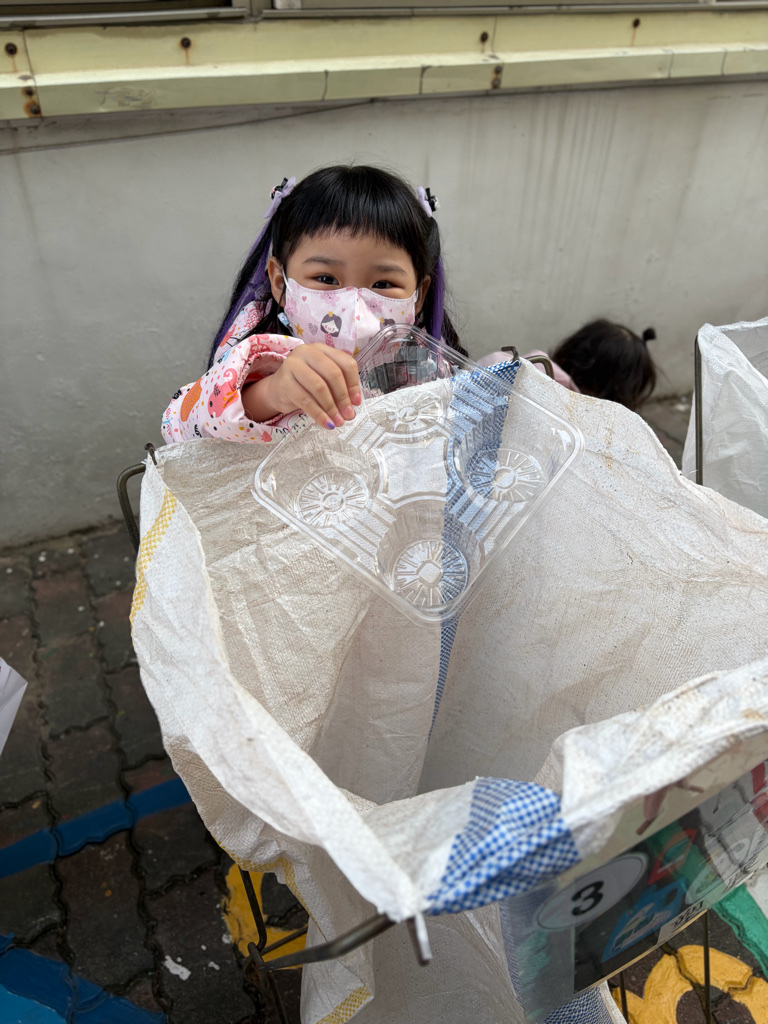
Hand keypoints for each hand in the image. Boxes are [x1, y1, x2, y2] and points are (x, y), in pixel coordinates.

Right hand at [243, 344, 361, 429]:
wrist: (277, 390)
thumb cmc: (305, 384)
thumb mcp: (324, 380)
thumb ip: (339, 388)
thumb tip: (352, 407)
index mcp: (322, 349)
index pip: (345, 363)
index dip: (354, 384)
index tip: (356, 402)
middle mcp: (307, 352)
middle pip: (333, 373)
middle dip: (343, 397)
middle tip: (348, 415)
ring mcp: (293, 365)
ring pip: (319, 387)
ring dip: (331, 407)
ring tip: (338, 422)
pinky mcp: (284, 381)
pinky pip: (305, 400)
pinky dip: (318, 414)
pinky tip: (326, 424)